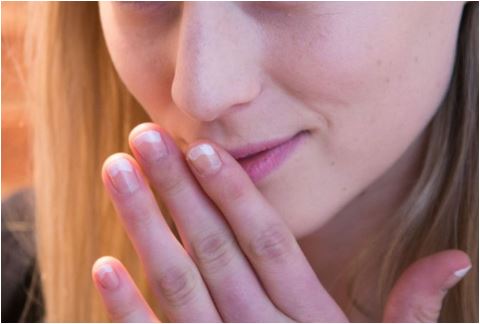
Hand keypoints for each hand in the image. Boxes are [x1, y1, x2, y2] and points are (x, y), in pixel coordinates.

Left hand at [92, 122, 470, 321]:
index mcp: (311, 315)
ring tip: (116, 173)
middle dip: (177, 189)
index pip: (267, 239)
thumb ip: (415, 305)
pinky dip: (128, 309)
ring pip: (179, 282)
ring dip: (144, 226)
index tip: (200, 148)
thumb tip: (459, 257)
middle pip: (215, 248)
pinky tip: (104, 265)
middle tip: (144, 138)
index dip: (234, 192)